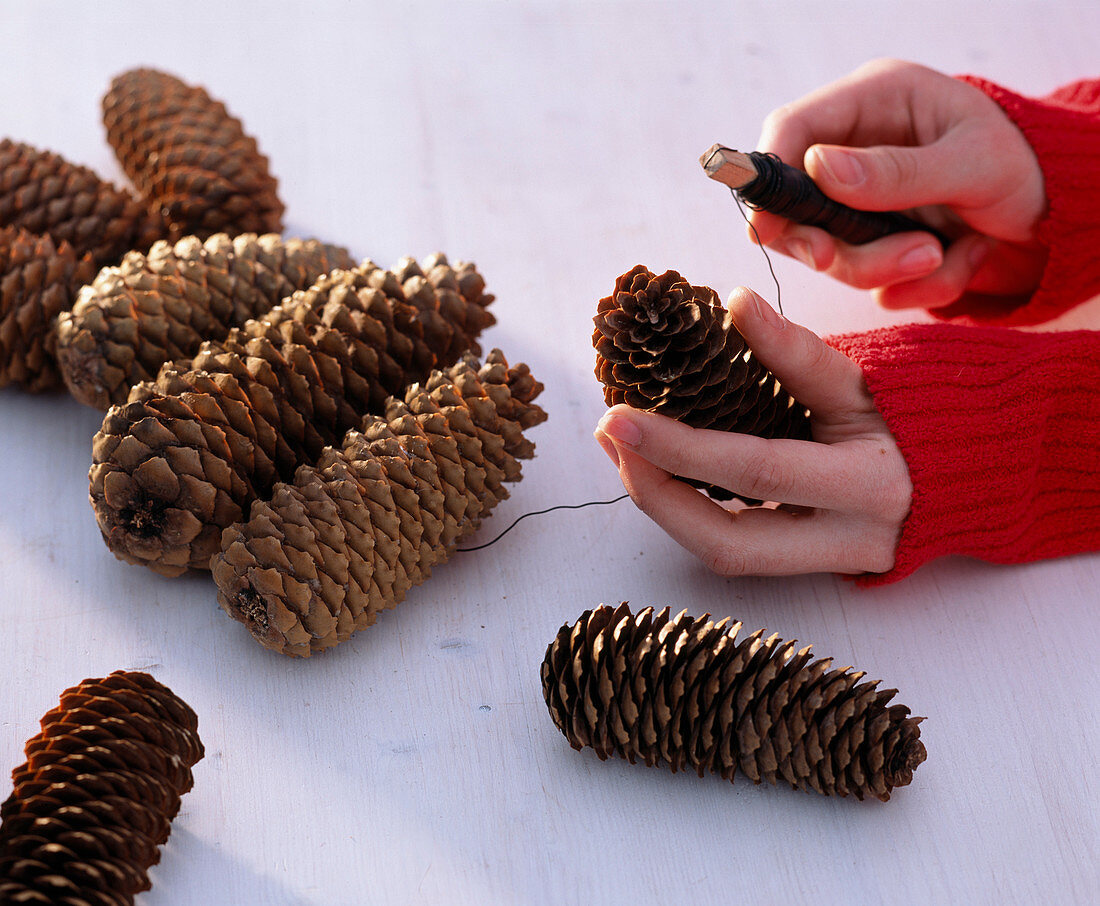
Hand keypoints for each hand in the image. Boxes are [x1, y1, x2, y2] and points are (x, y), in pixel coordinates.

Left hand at [593, 287, 911, 575]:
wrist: (978, 477)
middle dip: (654, 493)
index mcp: (869, 486)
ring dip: (664, 504)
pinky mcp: (812, 567)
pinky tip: (661, 469)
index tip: (619, 415)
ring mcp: (829, 564)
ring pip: (726, 555)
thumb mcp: (867, 380)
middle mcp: (848, 540)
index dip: (679, 448)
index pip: (754, 471)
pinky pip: (738, 547)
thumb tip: (735, 302)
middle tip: (610, 436)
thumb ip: (798, 351)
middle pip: (726, 542)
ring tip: (625, 448)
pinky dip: (691, 510)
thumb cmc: (922, 419)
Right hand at [750, 58, 1047, 311]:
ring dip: (885, 268)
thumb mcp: (971, 163)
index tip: (765, 227)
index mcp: (873, 103)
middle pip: (798, 207)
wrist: (1062, 215)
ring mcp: (863, 203)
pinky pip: (871, 282)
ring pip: (831, 253)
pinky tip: (957, 259)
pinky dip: (915, 284)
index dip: (767, 177)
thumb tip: (817, 170)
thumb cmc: (1027, 167)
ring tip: (943, 254)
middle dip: (832, 244)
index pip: (790, 130)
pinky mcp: (877, 245)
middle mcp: (856, 153)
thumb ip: (894, 172)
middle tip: (861, 259)